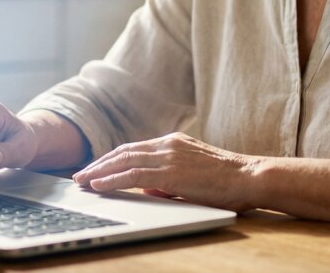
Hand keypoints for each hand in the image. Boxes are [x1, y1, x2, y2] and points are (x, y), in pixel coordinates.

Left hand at [71, 132, 258, 211]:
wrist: (249, 177)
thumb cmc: (228, 180)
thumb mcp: (193, 174)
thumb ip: (168, 178)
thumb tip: (147, 188)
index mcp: (173, 142)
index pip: (134, 148)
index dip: (112, 158)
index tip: (96, 167)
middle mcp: (168, 144)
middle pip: (124, 152)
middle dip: (99, 163)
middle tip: (80, 174)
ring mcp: (169, 156)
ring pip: (124, 161)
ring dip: (99, 171)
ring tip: (82, 180)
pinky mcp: (171, 172)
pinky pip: (133, 175)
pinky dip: (112, 179)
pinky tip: (99, 185)